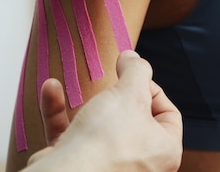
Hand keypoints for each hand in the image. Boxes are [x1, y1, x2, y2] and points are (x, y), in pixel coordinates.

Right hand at [26, 50, 182, 171]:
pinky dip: (60, 113)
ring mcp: (108, 166)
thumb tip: (133, 58)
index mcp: (164, 150)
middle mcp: (140, 163)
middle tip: (107, 83)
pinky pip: (71, 135)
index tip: (131, 78)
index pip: (168, 113)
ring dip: (83, 101)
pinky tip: (51, 89)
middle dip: (115, 96)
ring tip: (77, 84)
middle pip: (132, 118)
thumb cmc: (106, 143)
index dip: (152, 88)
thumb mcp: (130, 93)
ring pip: (98, 126)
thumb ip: (136, 70)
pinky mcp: (78, 166)